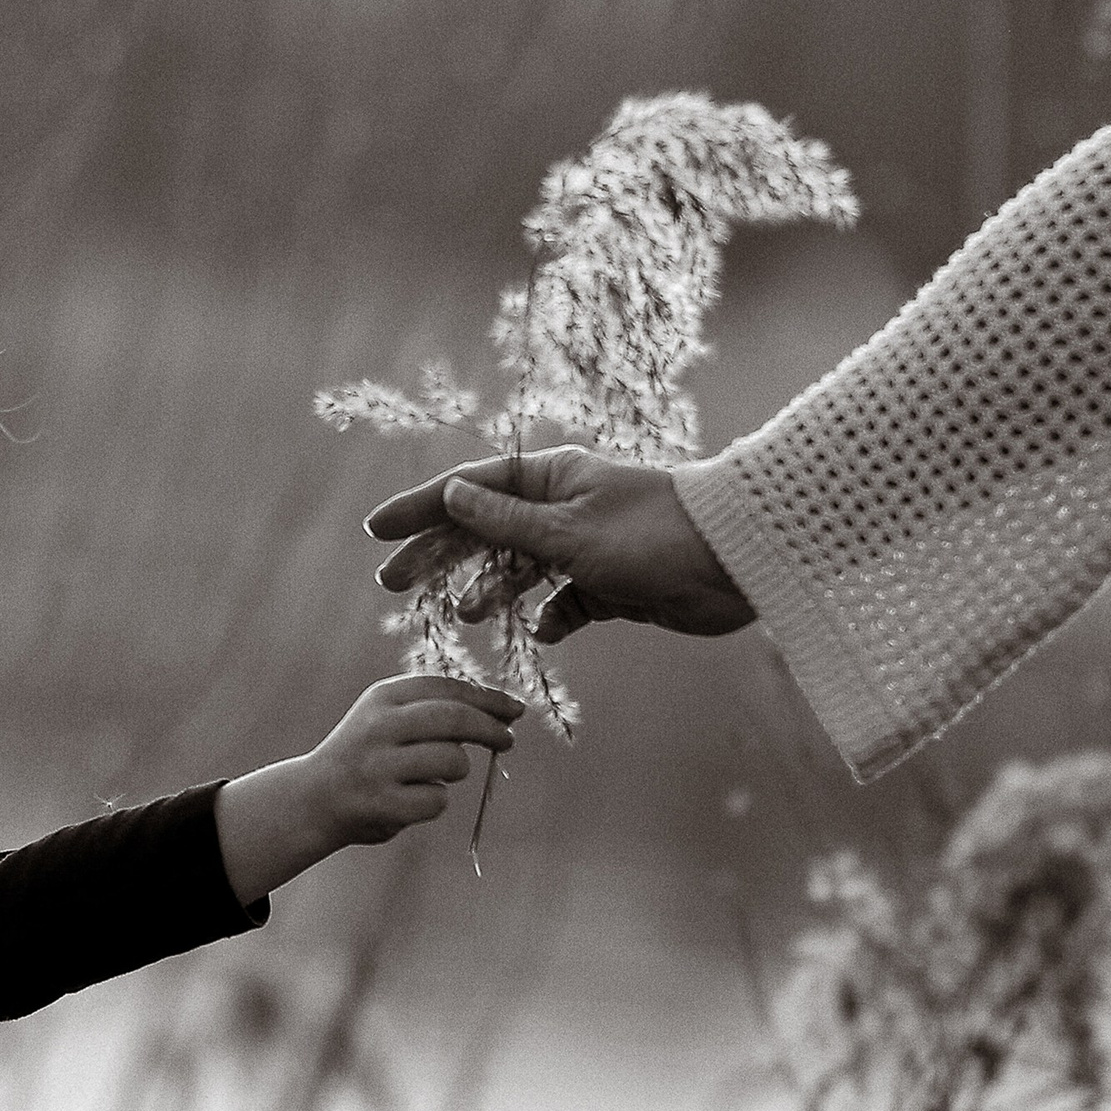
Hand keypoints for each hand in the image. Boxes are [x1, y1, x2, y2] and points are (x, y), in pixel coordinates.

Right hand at [315, 671, 524, 840]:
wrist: (314, 799)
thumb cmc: (369, 755)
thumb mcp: (390, 718)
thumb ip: (434, 709)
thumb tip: (501, 712)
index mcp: (382, 697)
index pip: (446, 687)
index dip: (487, 698)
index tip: (514, 710)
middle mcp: (379, 726)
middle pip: (454, 718)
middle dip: (490, 728)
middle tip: (508, 739)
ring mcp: (378, 766)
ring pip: (452, 760)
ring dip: (456, 770)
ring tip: (434, 775)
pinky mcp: (382, 804)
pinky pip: (437, 800)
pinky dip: (434, 803)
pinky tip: (409, 801)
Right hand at [367, 448, 753, 645]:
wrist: (733, 564)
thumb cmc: (651, 535)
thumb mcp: (567, 530)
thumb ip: (505, 520)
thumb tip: (451, 495)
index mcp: (552, 478)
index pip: (469, 489)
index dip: (421, 510)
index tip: (377, 533)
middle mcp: (565, 507)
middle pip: (485, 530)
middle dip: (440, 556)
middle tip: (393, 585)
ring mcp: (588, 548)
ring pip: (522, 570)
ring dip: (493, 591)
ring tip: (468, 615)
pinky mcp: (613, 586)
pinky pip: (567, 604)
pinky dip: (553, 618)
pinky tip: (543, 632)